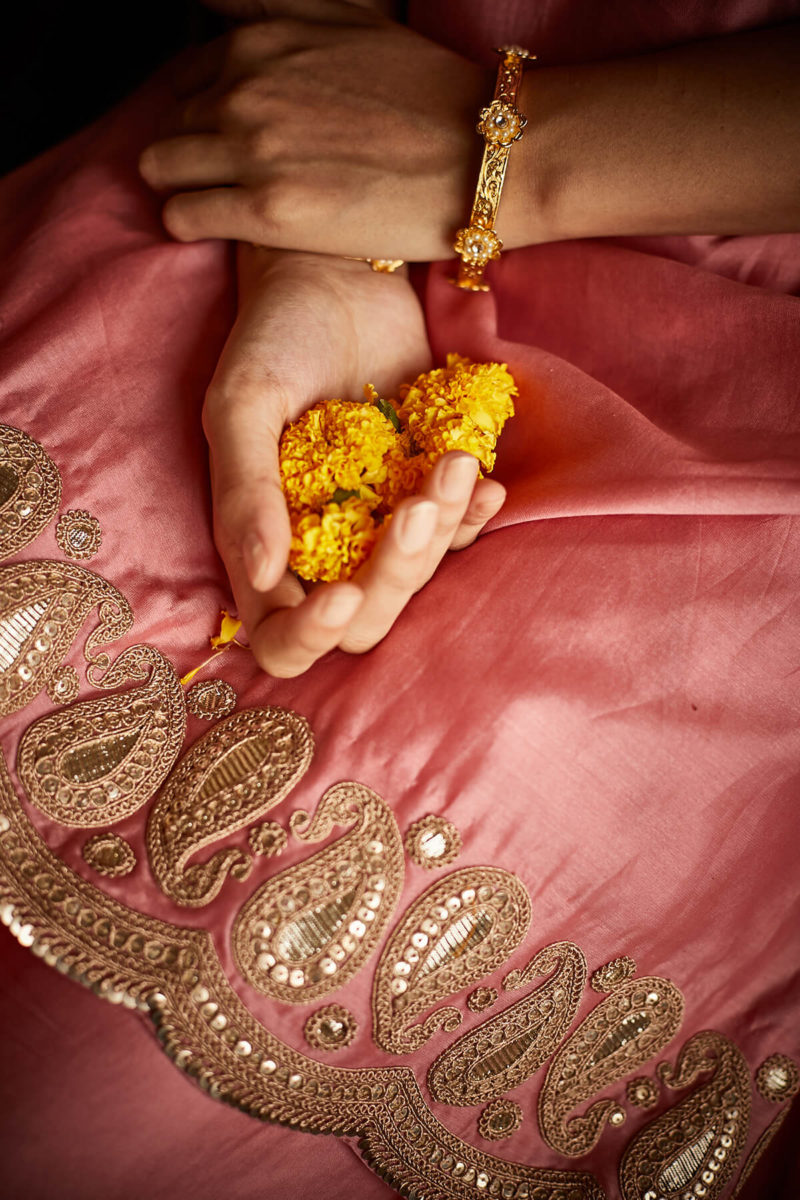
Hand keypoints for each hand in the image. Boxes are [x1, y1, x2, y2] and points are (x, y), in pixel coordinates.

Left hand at [139, 0, 488, 260]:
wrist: (479, 157)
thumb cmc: (424, 91)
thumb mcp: (349, 18)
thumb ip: (274, 8)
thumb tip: (212, 5)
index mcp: (260, 44)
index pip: (186, 76)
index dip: (202, 112)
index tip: (232, 140)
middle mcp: (245, 91)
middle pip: (170, 125)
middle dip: (191, 151)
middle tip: (234, 179)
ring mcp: (251, 151)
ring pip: (161, 170)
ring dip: (183, 186)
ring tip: (225, 203)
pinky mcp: (266, 212)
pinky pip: (182, 217)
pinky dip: (190, 222)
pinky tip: (223, 226)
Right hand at [207, 246, 505, 675]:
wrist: (337, 275)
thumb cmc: (274, 336)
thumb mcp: (243, 403)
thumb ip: (245, 491)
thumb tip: (264, 576)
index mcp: (263, 541)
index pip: (280, 636)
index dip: (309, 637)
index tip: (340, 594)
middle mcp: (321, 547)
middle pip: (363, 622)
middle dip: (395, 578)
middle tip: (414, 506)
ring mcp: (377, 524)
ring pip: (418, 579)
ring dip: (444, 534)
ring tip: (448, 462)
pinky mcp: (424, 491)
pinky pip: (460, 533)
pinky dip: (476, 515)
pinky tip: (485, 480)